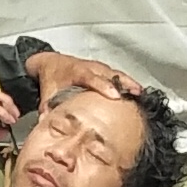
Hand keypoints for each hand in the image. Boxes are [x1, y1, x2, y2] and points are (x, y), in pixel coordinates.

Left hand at [20, 47, 137, 100]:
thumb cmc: (52, 76)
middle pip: (110, 74)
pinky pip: (118, 76)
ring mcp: (99, 68)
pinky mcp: (104, 71)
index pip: (91, 77)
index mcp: (77, 71)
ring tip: (140, 94)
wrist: (51, 63)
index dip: (104, 85)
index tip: (114, 94)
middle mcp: (91, 67)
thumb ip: (47, 107)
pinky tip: (137, 93)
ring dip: (129, 83)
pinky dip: (128, 83)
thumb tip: (46, 123)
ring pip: (117, 74)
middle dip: (124, 83)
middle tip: (136, 94)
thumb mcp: (47, 92)